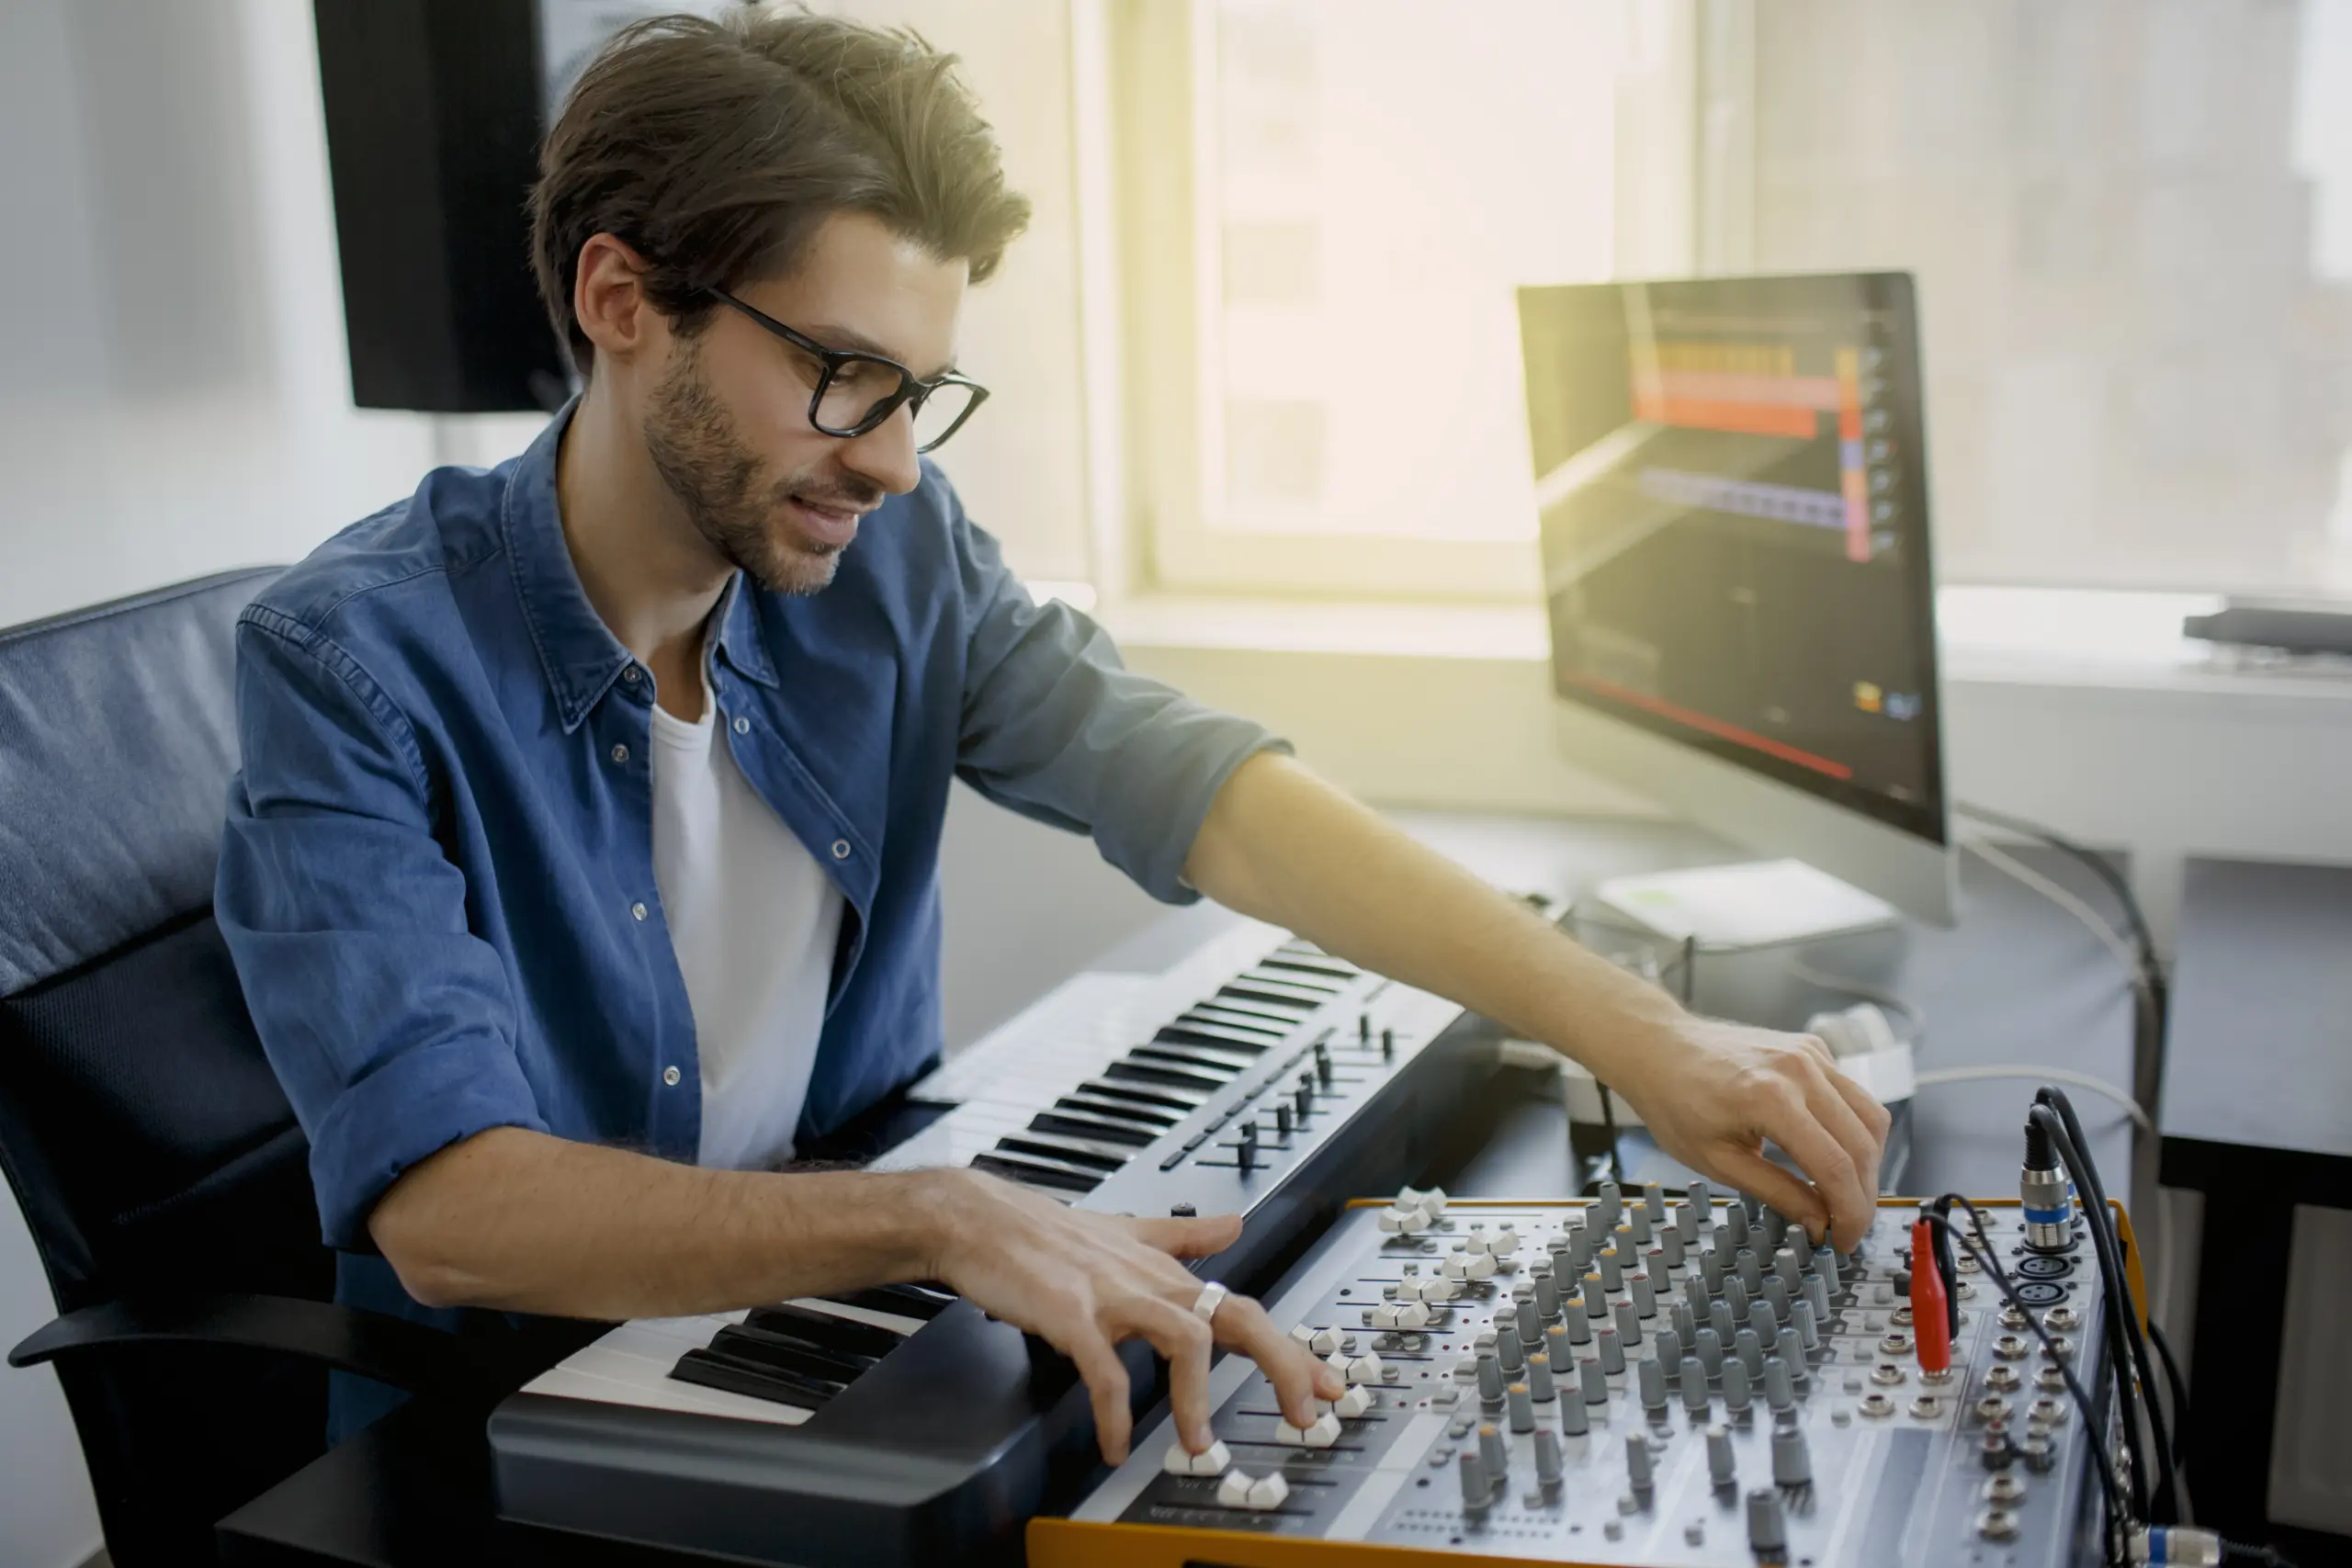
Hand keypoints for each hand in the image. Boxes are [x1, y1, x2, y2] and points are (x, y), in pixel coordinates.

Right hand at [918, 1168, 1344, 1463]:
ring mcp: (1112, 1295)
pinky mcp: (1070, 1314)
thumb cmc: (1048, 1234)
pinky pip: (1103, 1368)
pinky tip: (1113, 1442)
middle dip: (1281, 1362)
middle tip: (1302, 1412)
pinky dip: (1113, 1411)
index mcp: (1165, 1272)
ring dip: (1198, 1395)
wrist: (978, 1220)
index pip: (1244, 1307)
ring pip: (1182, 1336)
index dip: (1291, 1347)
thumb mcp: (1128, 1230)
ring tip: (1200, 1443)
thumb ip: (1184, 1236)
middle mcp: (1150, 1281)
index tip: (1326, 1384)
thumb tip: (1235, 1226)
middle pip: (1235, 1314)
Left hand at [1601, 1017, 1889, 1248]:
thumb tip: (1821, 1224)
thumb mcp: (1718, 1161)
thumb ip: (1777, 1193)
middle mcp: (1800, 1070)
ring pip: (1871, 1117)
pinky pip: (1853, 1094)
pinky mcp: (1813, 1049)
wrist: (1658, 1048)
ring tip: (1847, 1195)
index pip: (1836, 1167)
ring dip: (1869, 1163)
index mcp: (1771, 1098)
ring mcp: (1810, 1054)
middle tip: (1849, 1227)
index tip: (1845, 1241)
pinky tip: (1833, 1152)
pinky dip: (1855, 1129)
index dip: (1850, 1213)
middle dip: (1864, 1195)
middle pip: (1863, 1144)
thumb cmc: (1675, 1102)